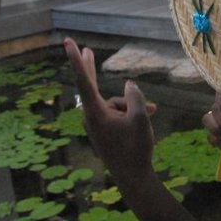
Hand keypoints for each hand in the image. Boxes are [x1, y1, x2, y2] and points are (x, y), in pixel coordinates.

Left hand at [63, 38, 157, 177]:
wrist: (133, 176)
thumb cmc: (135, 147)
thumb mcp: (140, 118)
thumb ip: (135, 97)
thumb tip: (130, 85)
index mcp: (95, 112)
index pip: (83, 80)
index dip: (77, 60)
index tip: (68, 43)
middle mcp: (92, 116)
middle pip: (90, 85)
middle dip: (89, 67)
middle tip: (84, 49)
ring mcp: (97, 123)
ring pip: (115, 103)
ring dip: (133, 105)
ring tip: (152, 114)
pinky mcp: (103, 129)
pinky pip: (117, 112)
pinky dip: (131, 113)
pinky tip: (150, 115)